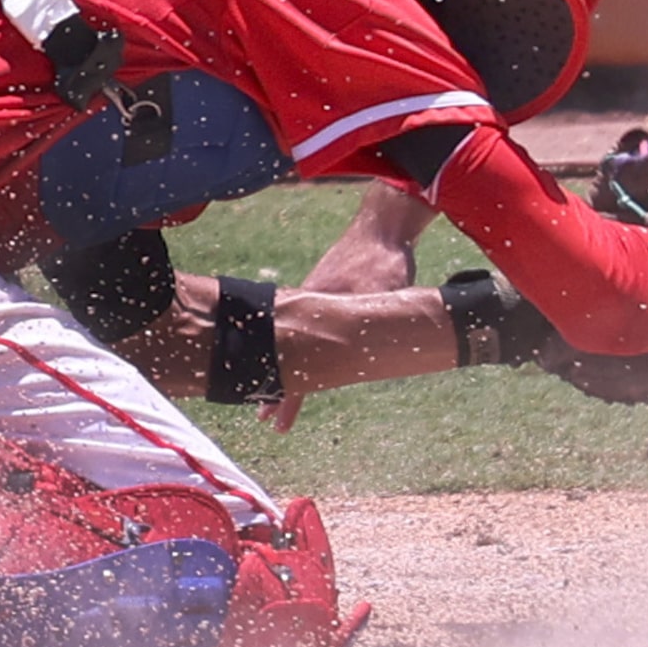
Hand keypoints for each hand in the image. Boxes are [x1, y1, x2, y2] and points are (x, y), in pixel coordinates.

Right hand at [262, 182, 435, 429]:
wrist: (382, 228)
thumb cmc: (383, 262)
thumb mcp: (379, 299)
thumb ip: (367, 325)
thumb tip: (369, 355)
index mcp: (315, 314)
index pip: (296, 367)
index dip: (286, 396)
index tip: (271, 418)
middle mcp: (307, 309)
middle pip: (287, 358)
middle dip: (279, 389)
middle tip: (264, 416)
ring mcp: (314, 301)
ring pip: (296, 342)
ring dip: (291, 367)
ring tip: (278, 390)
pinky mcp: (325, 292)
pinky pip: (307, 327)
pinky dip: (302, 344)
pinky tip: (301, 353)